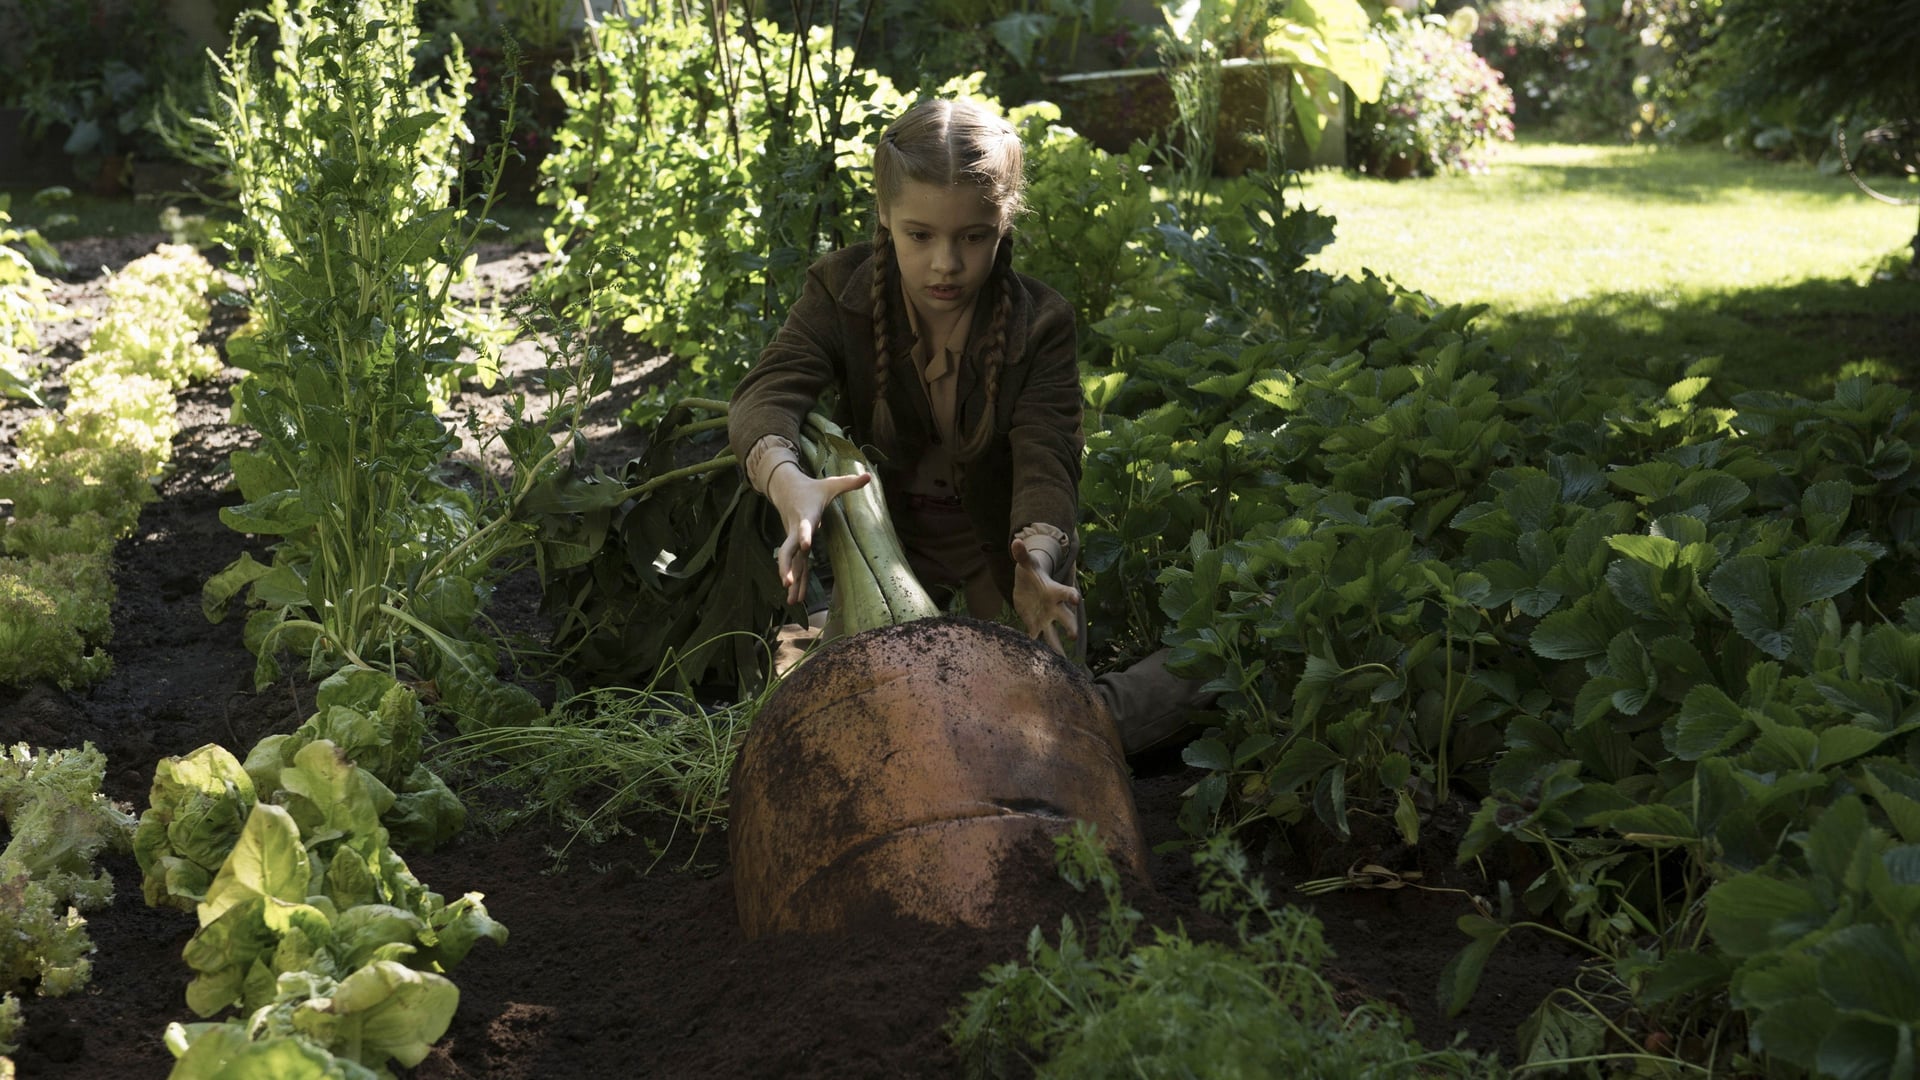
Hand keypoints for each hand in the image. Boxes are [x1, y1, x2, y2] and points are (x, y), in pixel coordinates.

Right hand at [765, 463, 871, 605]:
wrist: (785, 488)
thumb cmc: (812, 488)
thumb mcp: (831, 483)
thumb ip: (849, 482)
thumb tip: (869, 474)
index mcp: (806, 516)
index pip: (804, 527)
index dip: (804, 534)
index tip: (806, 545)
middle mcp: (796, 530)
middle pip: (788, 550)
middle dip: (787, 566)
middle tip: (787, 582)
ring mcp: (793, 540)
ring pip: (790, 562)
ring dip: (790, 579)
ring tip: (792, 600)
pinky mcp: (794, 546)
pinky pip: (795, 565)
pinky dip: (796, 581)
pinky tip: (795, 599)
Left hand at [1011, 537, 1079, 655]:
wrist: (1029, 584)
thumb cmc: (1030, 571)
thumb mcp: (1026, 563)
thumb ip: (1022, 554)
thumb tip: (1015, 542)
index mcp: (1053, 591)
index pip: (1065, 592)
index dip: (1071, 595)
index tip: (1077, 599)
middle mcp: (1053, 607)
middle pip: (1065, 617)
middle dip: (1069, 626)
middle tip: (1074, 636)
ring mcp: (1045, 618)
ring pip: (1053, 634)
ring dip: (1056, 647)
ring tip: (1061, 662)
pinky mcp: (1034, 625)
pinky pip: (1037, 638)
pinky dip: (1036, 649)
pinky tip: (1037, 664)